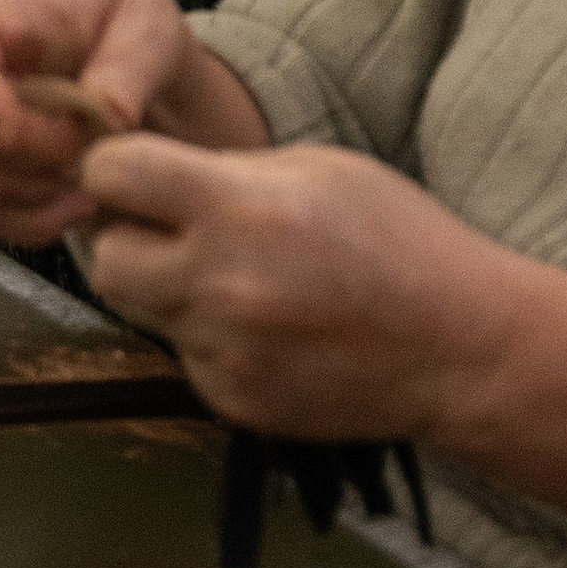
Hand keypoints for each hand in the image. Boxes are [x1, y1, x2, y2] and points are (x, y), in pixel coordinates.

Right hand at [0, 0, 259, 244]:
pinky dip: (33, 222)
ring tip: (97, 175)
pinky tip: (78, 202)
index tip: (23, 134)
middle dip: (42, 156)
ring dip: (41, 194)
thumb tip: (107, 113)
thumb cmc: (126, 25)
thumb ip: (129, 64)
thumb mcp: (147, 25)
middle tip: (100, 145)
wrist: (125, 54)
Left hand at [76, 136, 522, 442]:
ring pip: (138, 311)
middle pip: (104, 258)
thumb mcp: (316, 167)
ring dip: (161, 288)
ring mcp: (224, 353)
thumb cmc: (401, 242)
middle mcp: (218, 286)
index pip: (108, 174)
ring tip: (223, 275)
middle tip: (166, 229)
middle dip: (125, 236)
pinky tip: (263, 326)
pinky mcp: (233, 401)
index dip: (114, 166)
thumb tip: (156, 175)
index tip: (135, 171)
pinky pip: (183, 356)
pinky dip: (205, 337)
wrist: (462, 349)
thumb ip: (226, 171)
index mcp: (238, 211)